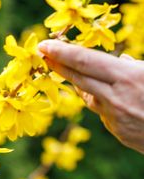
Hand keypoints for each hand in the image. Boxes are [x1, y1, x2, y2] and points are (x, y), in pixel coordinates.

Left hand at [38, 39, 143, 153]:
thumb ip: (135, 67)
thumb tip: (121, 61)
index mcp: (127, 78)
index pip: (85, 62)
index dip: (62, 53)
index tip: (44, 47)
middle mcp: (116, 99)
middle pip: (78, 79)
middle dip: (58, 66)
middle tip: (43, 55)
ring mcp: (115, 118)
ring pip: (90, 97)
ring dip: (82, 84)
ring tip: (74, 72)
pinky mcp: (118, 132)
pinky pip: (104, 113)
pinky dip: (104, 102)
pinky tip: (112, 97)